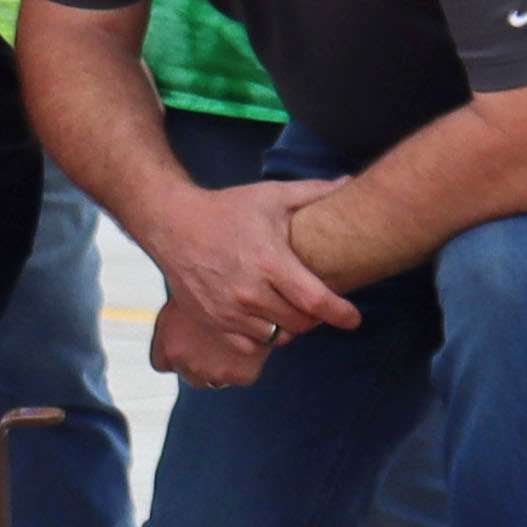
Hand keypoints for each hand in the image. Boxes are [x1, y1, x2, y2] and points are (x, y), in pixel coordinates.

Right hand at [136, 178, 358, 372]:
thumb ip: (313, 192)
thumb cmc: (226, 209)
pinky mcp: (213, 321)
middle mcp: (249, 291)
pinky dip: (263, 336)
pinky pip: (250, 344)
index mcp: (269, 261)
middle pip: (300, 323)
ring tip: (292, 309)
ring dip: (291, 327)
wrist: (172, 224)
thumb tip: (350, 182)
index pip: (315, 300)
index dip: (341, 313)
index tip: (354, 318)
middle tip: (318, 304)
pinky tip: (265, 317)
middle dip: (316, 317)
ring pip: (277, 337)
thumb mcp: (271, 196)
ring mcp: (229, 310)